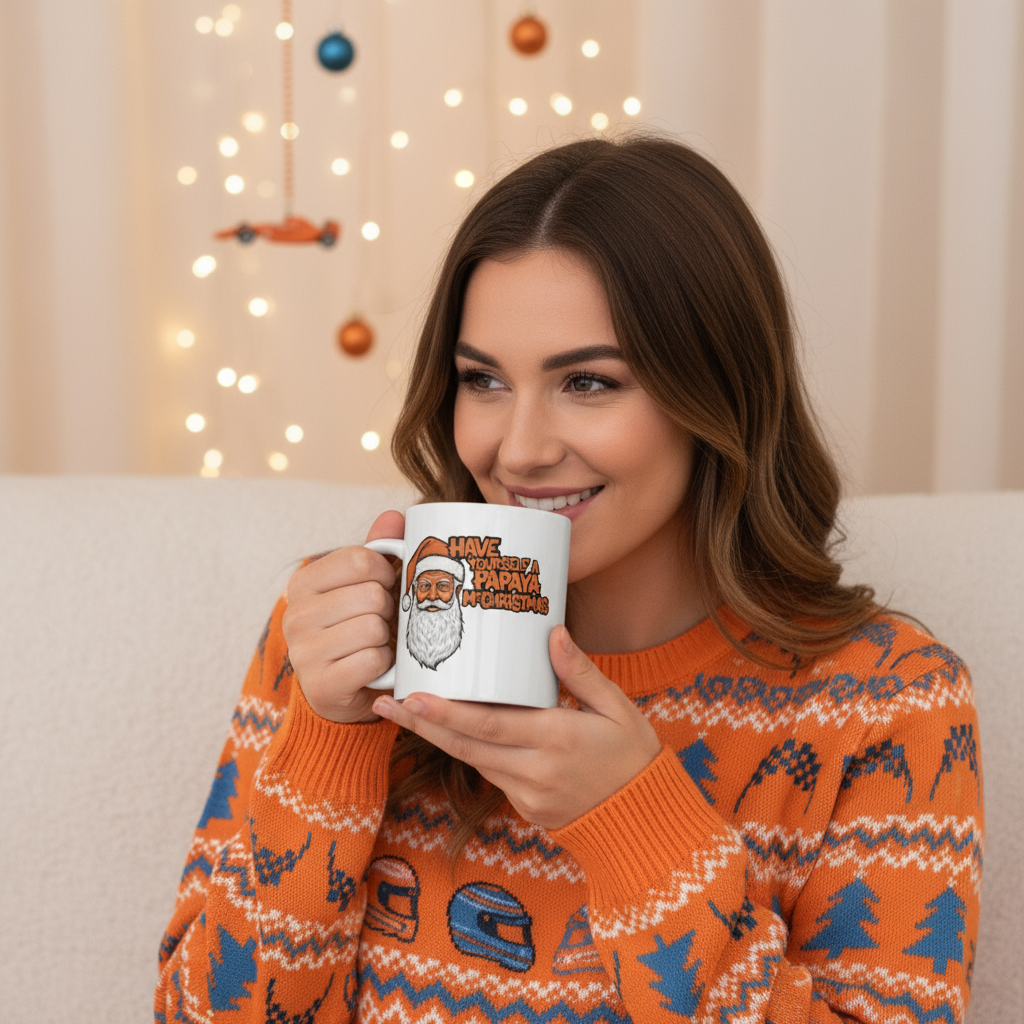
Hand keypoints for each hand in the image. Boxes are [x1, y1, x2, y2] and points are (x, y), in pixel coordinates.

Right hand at [282, 510, 403, 723]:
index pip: (360, 559)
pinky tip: (372, 667)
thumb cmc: (357, 629)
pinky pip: (373, 660)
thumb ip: (379, 549)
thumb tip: (394, 516)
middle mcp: (296, 614)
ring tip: (375, 644)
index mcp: (304, 582)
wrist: (343, 691)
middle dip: (388, 610)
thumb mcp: (364, 585)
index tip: (385, 586)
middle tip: (380, 622)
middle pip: (371, 595)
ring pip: (373, 627)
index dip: (386, 572)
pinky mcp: (321, 684)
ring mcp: (304, 651)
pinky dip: (383, 665)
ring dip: (386, 639)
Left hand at [371, 625, 662, 829]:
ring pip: (472, 760)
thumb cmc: (632, 754)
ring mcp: (528, 794)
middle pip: (466, 746)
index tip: (415, 698)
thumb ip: (581, 671)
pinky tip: (448, 730)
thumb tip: (553, 632)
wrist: (642, 818)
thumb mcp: (617, 706)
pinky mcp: (526, 808)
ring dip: (437, 737)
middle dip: (422, 724)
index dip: (448, 713)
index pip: (490, 725)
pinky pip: (490, 773)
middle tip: (386, 703)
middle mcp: (535, 770)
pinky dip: (468, 751)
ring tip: (404, 712)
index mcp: (557, 738)